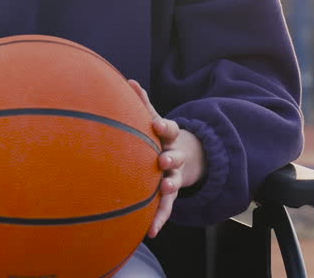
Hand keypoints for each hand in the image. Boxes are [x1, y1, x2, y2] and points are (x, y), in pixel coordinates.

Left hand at [127, 80, 205, 237]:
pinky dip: (159, 220)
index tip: (158, 125)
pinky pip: (166, 209)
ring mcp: (175, 177)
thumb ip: (143, 104)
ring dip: (171, 186)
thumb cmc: (159, 136)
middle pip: (177, 157)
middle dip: (172, 158)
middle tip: (164, 159)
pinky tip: (151, 232)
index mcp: (170, 137)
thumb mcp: (154, 119)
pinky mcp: (170, 196)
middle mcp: (176, 157)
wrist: (183, 157)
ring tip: (165, 189)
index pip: (171, 129)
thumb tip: (129, 81)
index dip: (165, 127)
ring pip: (175, 182)